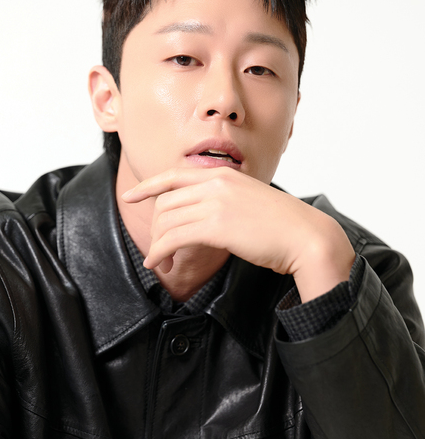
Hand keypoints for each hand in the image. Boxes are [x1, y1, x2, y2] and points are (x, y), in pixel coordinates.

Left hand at [122, 167, 354, 302]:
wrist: (306, 236)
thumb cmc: (282, 225)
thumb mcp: (249, 200)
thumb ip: (225, 200)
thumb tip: (204, 215)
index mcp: (223, 174)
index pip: (175, 175)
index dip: (148, 186)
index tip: (131, 196)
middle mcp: (216, 183)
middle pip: (166, 202)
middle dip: (156, 228)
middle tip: (158, 251)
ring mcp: (216, 202)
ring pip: (167, 221)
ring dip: (157, 246)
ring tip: (159, 263)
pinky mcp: (217, 226)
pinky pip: (174, 237)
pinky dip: (161, 253)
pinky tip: (161, 264)